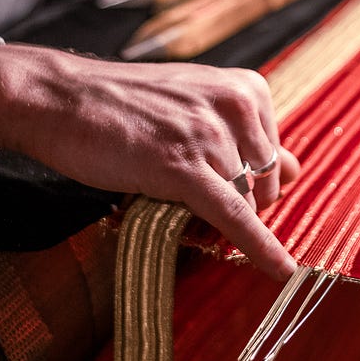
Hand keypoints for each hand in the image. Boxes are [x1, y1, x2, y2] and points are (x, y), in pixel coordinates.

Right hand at [0, 44, 300, 278]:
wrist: (62, 97)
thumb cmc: (126, 104)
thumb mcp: (195, 102)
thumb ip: (246, 133)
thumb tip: (296, 170)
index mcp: (246, 88)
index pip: (275, 156)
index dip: (248, 181)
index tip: (218, 182)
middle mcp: (236, 106)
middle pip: (263, 184)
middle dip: (235, 201)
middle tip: (187, 194)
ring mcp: (210, 137)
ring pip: (245, 203)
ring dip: (215, 217)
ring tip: (167, 194)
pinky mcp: (183, 169)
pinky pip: (234, 217)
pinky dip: (260, 248)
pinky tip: (281, 272)